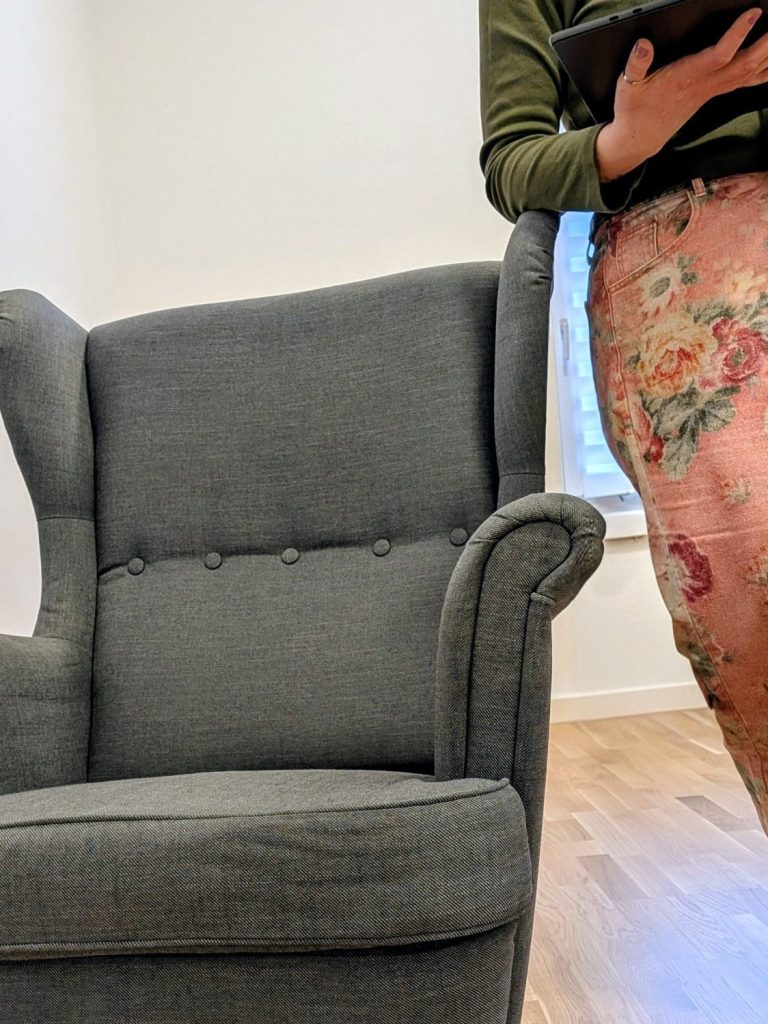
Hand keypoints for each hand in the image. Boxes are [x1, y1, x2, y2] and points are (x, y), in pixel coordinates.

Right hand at [611, 6, 767, 159]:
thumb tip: (642, 45)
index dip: (737, 34)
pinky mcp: (714, 92)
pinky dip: (764, 70)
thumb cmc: (635, 109)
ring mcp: (712, 90)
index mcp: (686, 77)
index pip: (718, 55)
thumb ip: (636, 64)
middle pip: (745, 63)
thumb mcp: (627, 86)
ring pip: (750, 72)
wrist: (640, 137)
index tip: (753, 13)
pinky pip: (746, 81)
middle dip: (767, 43)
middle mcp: (704, 84)